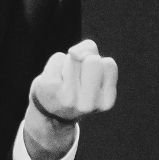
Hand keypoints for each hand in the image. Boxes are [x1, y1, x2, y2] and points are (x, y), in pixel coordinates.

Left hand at [24, 38, 118, 159]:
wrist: (49, 109)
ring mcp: (66, 98)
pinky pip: (58, 58)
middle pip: (93, 61)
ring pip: (75, 57)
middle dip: (85, 62)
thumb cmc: (77, 85)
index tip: (91, 82)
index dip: (100, 66)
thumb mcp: (93, 69)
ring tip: (65, 79)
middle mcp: (87, 105)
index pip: (109, 65)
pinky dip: (57, 63)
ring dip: (70, 62)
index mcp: (105, 103)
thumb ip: (91, 50)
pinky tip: (54, 80)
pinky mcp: (49, 88)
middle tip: (77, 78)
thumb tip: (73, 52)